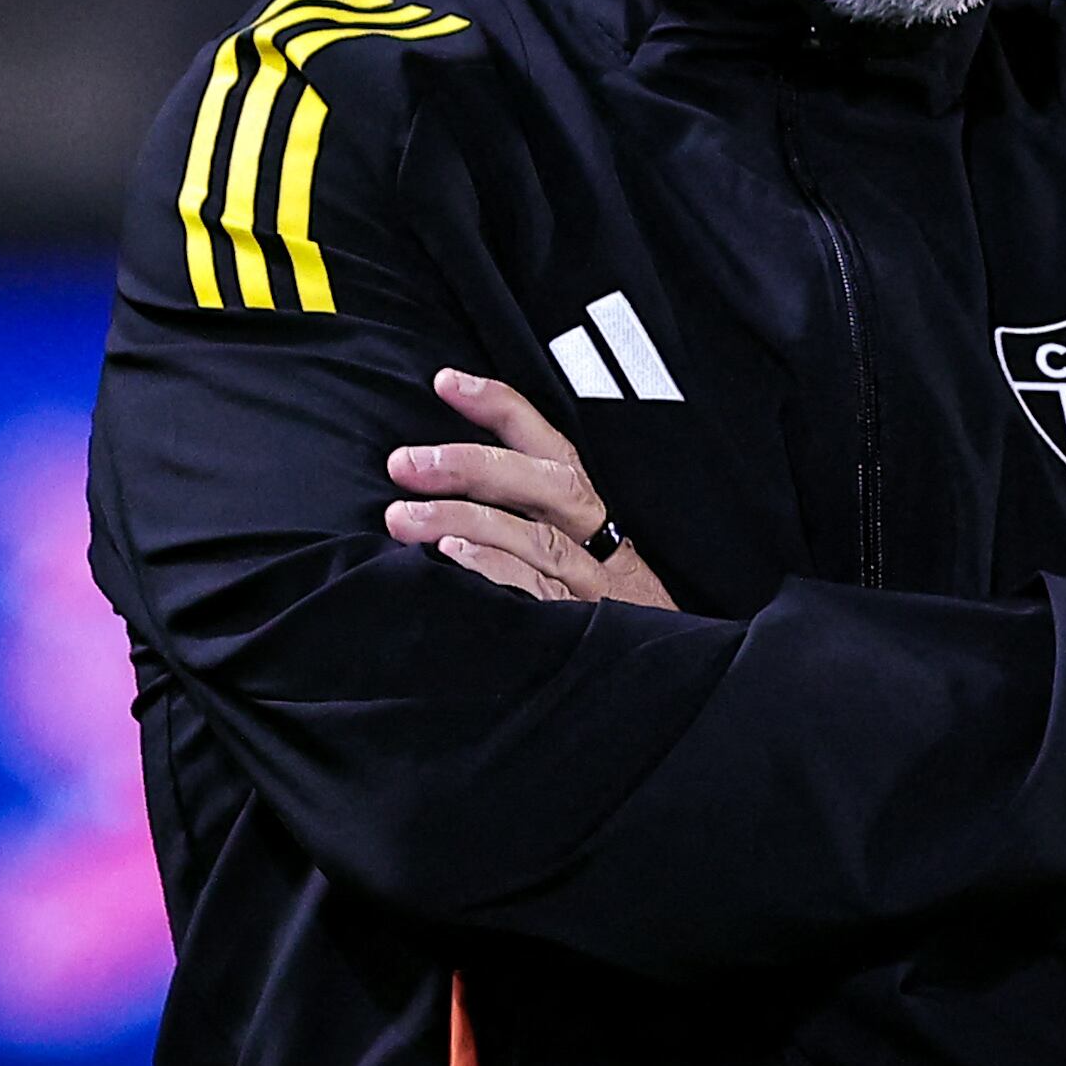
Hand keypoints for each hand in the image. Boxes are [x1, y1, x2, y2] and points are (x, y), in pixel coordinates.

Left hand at [385, 368, 678, 609]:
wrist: (664, 683)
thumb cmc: (603, 620)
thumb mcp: (578, 566)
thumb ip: (526, 528)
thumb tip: (441, 499)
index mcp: (592, 520)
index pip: (550, 449)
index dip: (502, 410)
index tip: (446, 382)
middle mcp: (598, 547)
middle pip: (546, 487)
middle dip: (471, 466)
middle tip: (403, 463)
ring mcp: (595, 592)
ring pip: (536, 541)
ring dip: (465, 521)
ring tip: (402, 516)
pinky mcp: (587, 635)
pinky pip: (539, 599)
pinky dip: (496, 576)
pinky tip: (452, 560)